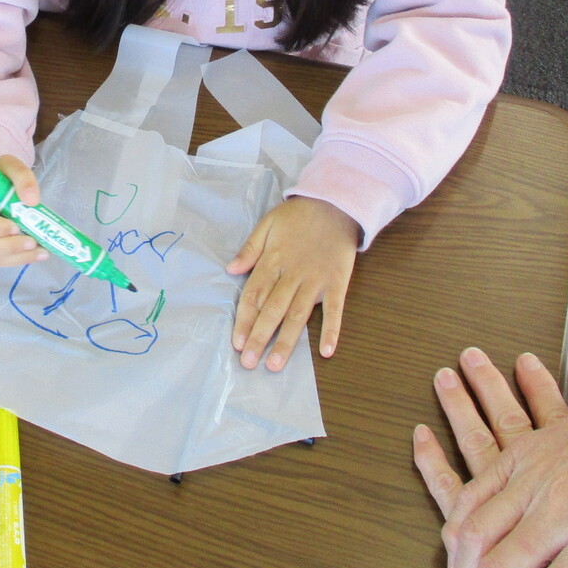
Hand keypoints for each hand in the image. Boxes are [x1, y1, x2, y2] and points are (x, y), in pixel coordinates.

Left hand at [226, 196, 358, 371]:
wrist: (336, 203)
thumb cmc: (299, 216)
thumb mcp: (268, 224)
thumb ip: (250, 249)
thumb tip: (230, 270)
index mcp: (273, 261)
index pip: (254, 296)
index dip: (244, 320)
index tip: (237, 343)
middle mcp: (292, 274)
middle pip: (273, 310)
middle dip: (260, 337)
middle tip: (249, 363)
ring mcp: (316, 280)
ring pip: (298, 315)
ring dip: (287, 342)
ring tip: (275, 364)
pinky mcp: (337, 282)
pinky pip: (334, 310)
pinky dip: (331, 330)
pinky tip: (326, 352)